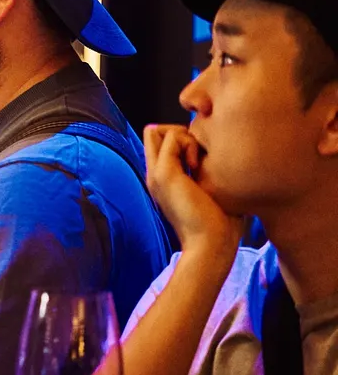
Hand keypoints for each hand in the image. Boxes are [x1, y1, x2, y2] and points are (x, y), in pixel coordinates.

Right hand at [143, 125, 241, 254]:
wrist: (210, 244)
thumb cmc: (220, 223)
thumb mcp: (211, 192)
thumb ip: (206, 173)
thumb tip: (219, 155)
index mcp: (164, 181)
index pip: (159, 144)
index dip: (179, 139)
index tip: (200, 156)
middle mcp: (154, 175)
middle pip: (153, 133)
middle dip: (178, 132)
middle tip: (198, 153)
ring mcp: (155, 174)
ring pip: (158, 130)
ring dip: (183, 136)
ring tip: (198, 159)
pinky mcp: (164, 173)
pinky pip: (171, 137)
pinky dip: (189, 143)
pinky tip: (199, 164)